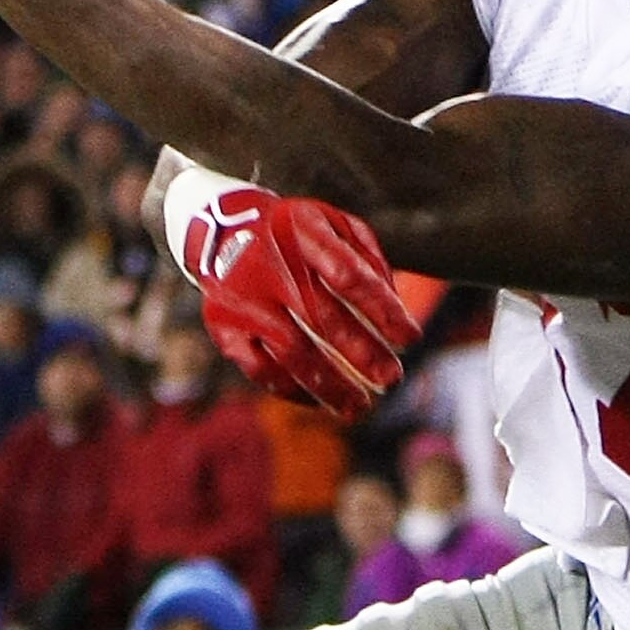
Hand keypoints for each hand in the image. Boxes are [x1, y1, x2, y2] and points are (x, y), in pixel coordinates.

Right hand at [181, 185, 416, 417]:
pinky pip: (260, 368)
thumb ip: (366, 255)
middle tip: (393, 378)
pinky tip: (318, 400)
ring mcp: (242, 299)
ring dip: (330, 385)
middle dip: (363, 352)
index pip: (349, 275)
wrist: (218, 229)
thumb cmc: (292, 233)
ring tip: (359, 407)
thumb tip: (395, 304)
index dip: (383, 309)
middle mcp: (268, 266)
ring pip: (292, 351)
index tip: (411, 338)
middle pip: (322, 317)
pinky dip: (292, 389)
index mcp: (301, 232)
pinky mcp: (223, 326)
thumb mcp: (331, 221)